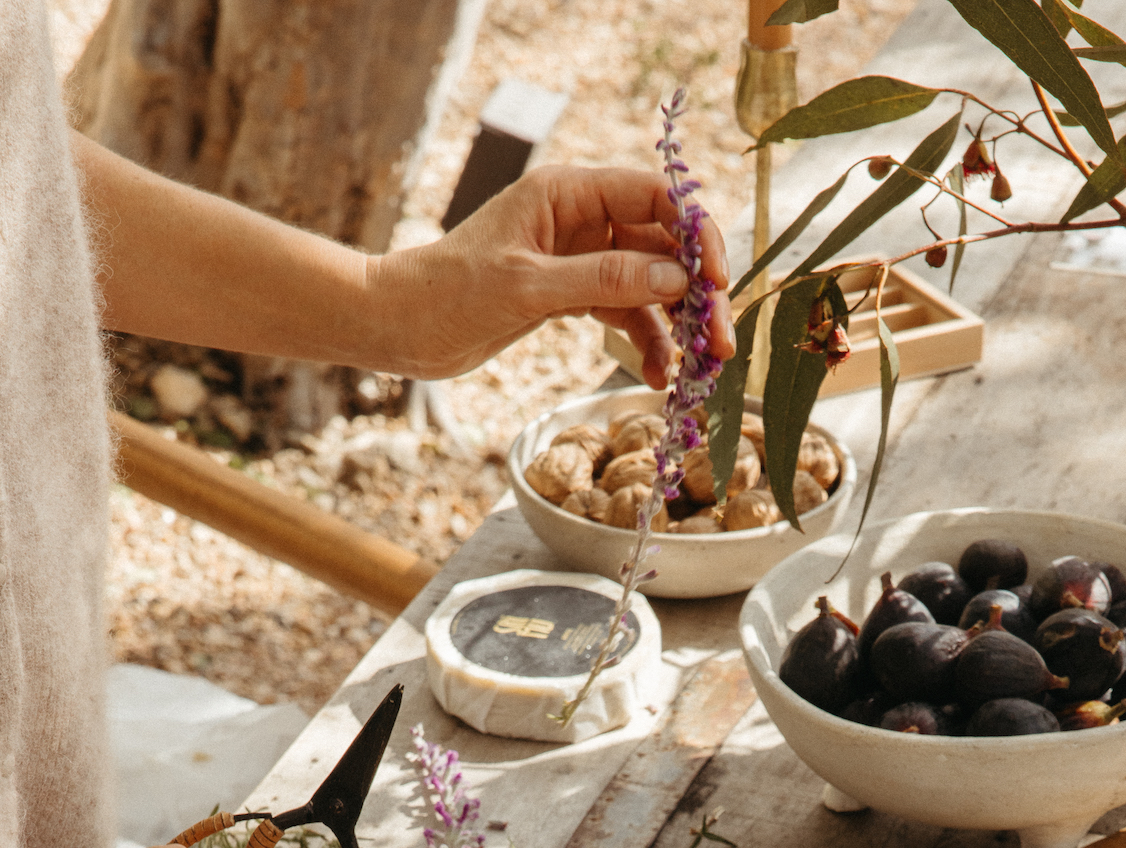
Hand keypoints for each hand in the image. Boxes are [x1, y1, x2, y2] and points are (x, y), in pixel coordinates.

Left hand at [373, 164, 734, 388]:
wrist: (402, 328)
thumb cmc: (448, 294)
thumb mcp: (527, 287)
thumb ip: (603, 279)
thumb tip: (676, 277)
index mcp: (566, 193)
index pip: (653, 196)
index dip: (695, 232)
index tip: (720, 278)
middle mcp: (579, 219)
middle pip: (662, 245)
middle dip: (697, 292)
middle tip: (722, 341)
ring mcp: (578, 259)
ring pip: (649, 284)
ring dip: (678, 325)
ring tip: (699, 369)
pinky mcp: (571, 296)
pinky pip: (625, 314)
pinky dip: (646, 343)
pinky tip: (659, 376)